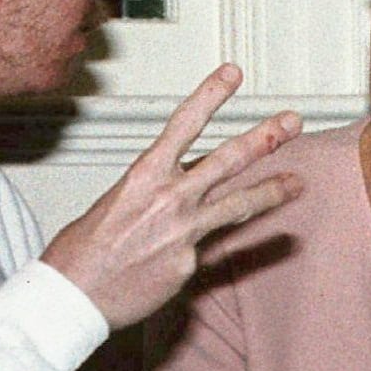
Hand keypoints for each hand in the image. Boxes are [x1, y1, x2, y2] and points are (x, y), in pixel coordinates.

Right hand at [42, 64, 302, 328]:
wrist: (73, 296)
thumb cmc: (81, 251)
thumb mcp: (113, 204)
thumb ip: (151, 194)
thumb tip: (172, 194)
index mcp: (144, 175)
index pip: (185, 123)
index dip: (212, 94)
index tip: (233, 74)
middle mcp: (169, 198)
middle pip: (228, 159)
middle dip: (265, 138)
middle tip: (291, 123)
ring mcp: (183, 232)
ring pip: (238, 204)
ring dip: (272, 190)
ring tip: (297, 183)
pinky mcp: (188, 264)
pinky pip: (210, 251)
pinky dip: (205, 249)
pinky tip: (196, 256)